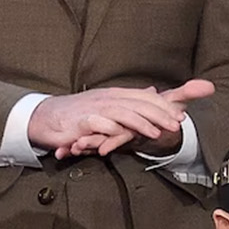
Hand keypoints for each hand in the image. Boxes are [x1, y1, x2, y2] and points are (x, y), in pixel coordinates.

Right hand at [30, 80, 213, 158]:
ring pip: (122, 113)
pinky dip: (111, 131)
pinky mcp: (81, 122)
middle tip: (177, 125)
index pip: (145, 97)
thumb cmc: (82, 114)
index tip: (181, 116)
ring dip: (141, 124)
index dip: (164, 106)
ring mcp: (94, 109)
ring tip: (157, 134)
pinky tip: (123, 137)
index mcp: (117, 95)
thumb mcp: (111, 106)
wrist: (47, 118)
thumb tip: (154, 91)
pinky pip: (99, 125)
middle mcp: (107, 99)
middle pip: (138, 104)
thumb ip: (134, 101)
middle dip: (159, 114)